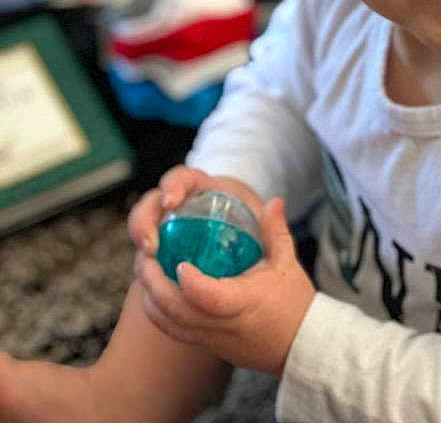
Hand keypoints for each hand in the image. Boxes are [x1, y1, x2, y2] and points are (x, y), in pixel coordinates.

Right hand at [128, 165, 264, 256]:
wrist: (242, 242)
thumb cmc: (253, 230)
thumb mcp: (264, 229)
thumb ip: (271, 223)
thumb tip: (277, 204)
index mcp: (201, 187)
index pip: (180, 177)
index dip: (173, 185)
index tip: (172, 201)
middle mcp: (178, 203)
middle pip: (151, 203)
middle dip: (144, 221)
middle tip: (151, 246)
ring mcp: (166, 225)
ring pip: (142, 227)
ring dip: (140, 244)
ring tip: (147, 267)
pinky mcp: (161, 248)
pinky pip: (146, 255)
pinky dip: (145, 267)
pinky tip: (151, 285)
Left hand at [134, 196, 315, 376]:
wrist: (299, 344)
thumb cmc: (294, 302)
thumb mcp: (287, 263)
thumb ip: (276, 231)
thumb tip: (275, 200)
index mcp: (242, 302)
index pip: (208, 297)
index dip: (190, 282)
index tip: (180, 262)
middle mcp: (221, 324)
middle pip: (175, 311)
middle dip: (153, 283)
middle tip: (146, 256)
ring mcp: (210, 337)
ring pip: (168, 323)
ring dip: (151, 297)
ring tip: (147, 269)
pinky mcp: (206, 344)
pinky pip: (173, 330)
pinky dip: (158, 311)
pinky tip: (157, 289)